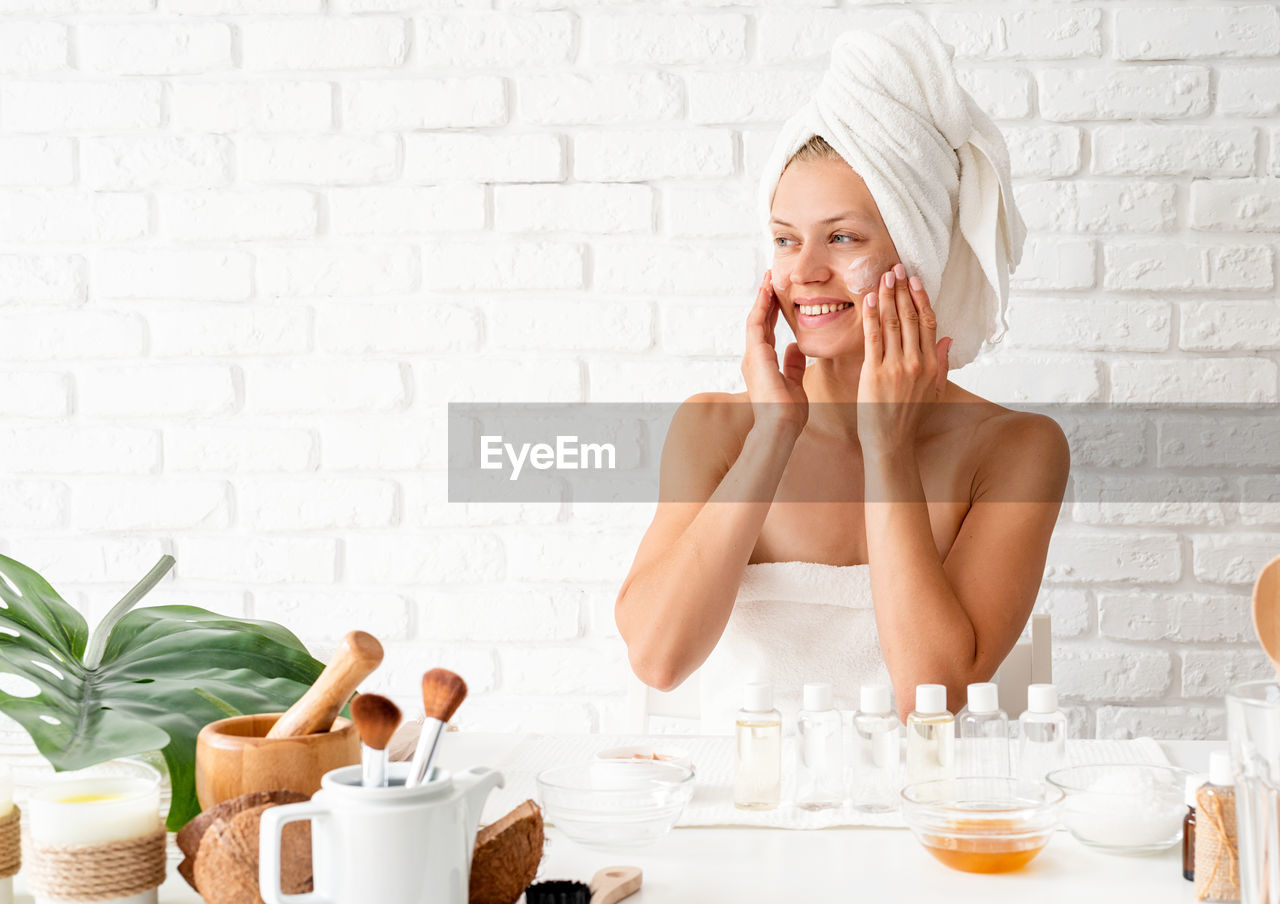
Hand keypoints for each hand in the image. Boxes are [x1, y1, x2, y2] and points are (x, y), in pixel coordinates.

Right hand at [742, 270, 807, 432]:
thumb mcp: (795, 382)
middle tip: (770, 277)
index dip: (771, 311)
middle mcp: (753, 357)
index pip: (766, 330)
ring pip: (755, 318)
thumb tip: (796, 347)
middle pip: (758, 321)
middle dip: (765, 299)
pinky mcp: (755, 354)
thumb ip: (793, 364)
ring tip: (768, 277)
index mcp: (763, 363)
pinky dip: (761, 305)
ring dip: (762, 297)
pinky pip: (756, 323)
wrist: (780, 425)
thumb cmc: (788, 412)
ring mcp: (752, 355)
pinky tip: (768, 290)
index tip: (777, 294)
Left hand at [856, 263, 951, 451]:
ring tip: (883, 277)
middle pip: (911, 317)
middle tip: (896, 268)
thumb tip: (948, 339)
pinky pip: (873, 338)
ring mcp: (896, 367)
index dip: (921, 298)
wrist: (891, 441)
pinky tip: (869, 299)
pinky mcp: (876, 372)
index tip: (914, 280)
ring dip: (887, 296)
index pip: (929, 322)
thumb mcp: (933, 390)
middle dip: (902, 290)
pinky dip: (871, 316)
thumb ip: (942, 363)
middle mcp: (917, 362)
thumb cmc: (908, 416)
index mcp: (932, 365)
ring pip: (893, 323)